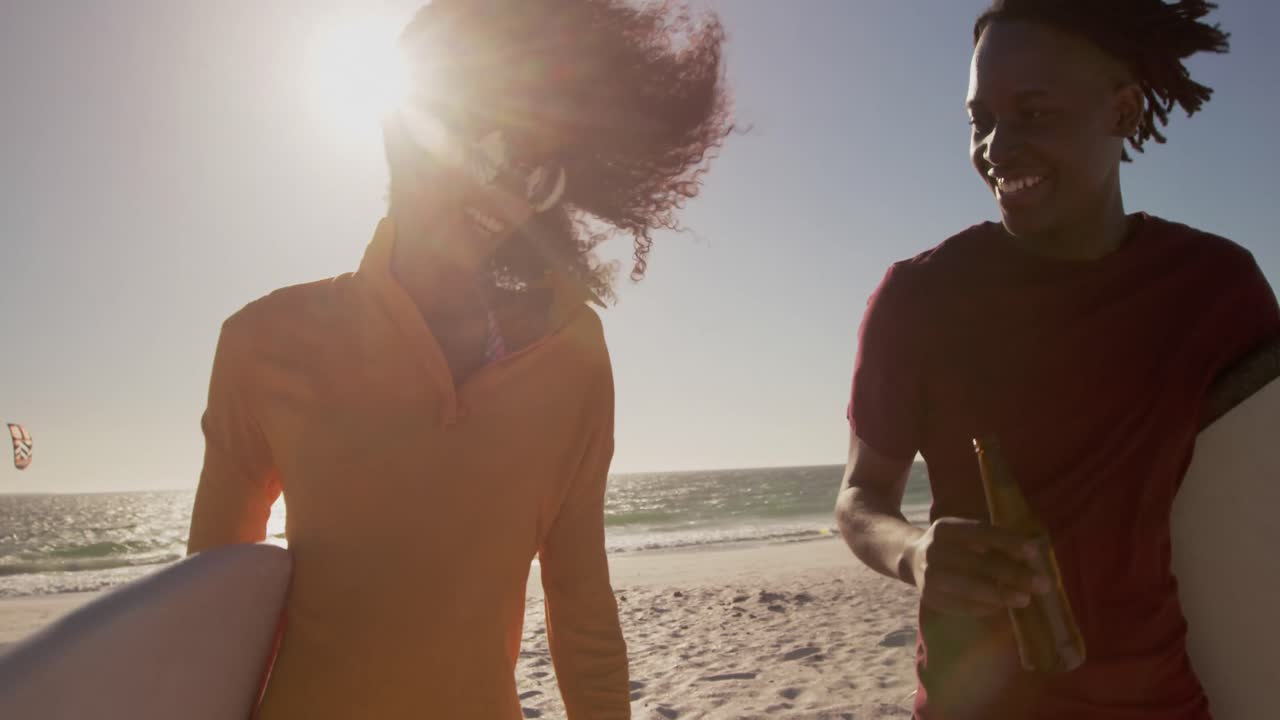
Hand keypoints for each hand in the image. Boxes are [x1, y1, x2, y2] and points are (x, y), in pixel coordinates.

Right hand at [905, 517, 1050, 616]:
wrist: (911, 559)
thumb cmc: (952, 545)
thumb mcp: (964, 533)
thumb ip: (991, 541)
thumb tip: (1031, 555)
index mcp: (945, 529)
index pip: (981, 533)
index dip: (1008, 542)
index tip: (1034, 552)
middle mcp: (933, 551)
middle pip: (978, 563)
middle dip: (1013, 574)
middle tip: (1042, 583)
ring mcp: (929, 576)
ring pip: (971, 588)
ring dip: (1002, 594)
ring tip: (1026, 599)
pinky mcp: (930, 597)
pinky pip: (963, 605)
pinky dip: (986, 607)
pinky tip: (1003, 607)